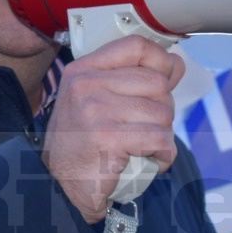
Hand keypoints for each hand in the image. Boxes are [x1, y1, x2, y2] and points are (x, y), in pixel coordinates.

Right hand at [41, 35, 183, 221]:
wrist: (57, 186)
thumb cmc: (81, 145)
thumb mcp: (99, 101)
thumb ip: (135, 79)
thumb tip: (175, 63)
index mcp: (83, 70)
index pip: (135, 46)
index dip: (160, 61)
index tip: (166, 80)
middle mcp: (86, 85)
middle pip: (156, 82)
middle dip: (163, 109)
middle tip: (148, 128)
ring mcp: (95, 110)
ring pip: (162, 113)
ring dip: (164, 136)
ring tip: (146, 147)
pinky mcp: (108, 138)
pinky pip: (159, 139)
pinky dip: (164, 154)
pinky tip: (151, 161)